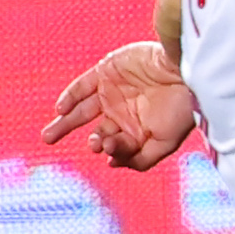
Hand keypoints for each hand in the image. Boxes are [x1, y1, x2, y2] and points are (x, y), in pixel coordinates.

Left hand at [45, 41, 199, 172]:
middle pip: (98, 132)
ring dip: (65, 124)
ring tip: (48, 138)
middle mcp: (124, 112)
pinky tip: (62, 109)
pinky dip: (70, 98)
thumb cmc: (182, 108)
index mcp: (139, 129)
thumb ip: (141, 159)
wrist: (186, 70)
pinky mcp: (106, 71)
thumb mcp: (166, 143)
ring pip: (82, 111)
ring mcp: (113, 92)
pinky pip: (82, 87)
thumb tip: (111, 163)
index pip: (118, 146)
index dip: (113, 151)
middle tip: (92, 145)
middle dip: (92, 142)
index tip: (112, 151)